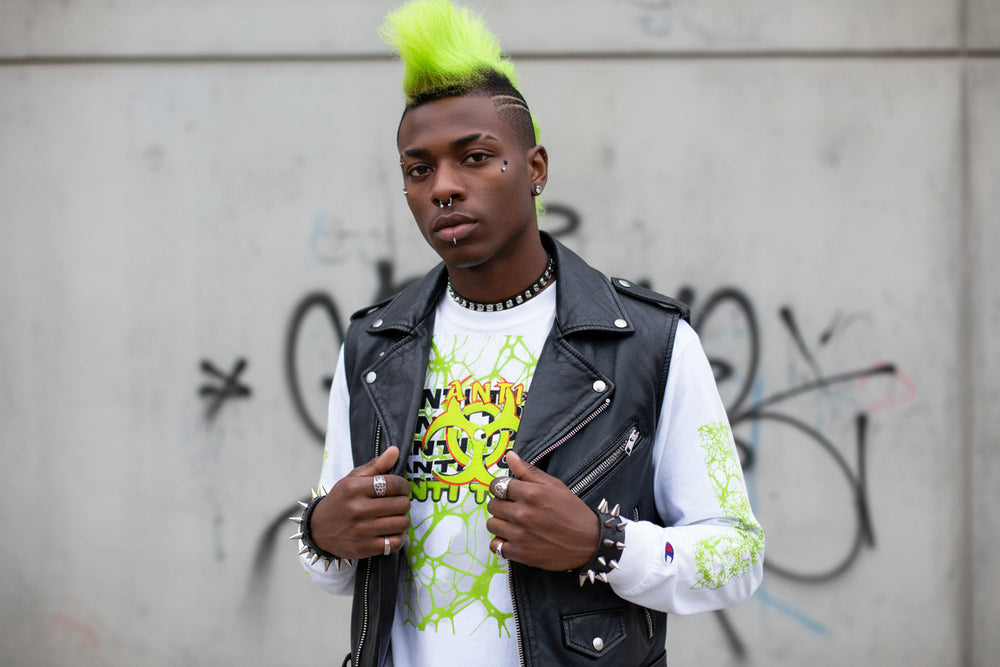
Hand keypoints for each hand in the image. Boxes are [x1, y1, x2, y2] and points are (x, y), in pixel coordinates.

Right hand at [309, 447, 409, 558]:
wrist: (318, 529)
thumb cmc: (340, 501)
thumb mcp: (352, 479)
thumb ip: (376, 465)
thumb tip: (395, 450)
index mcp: (354, 488)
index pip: (393, 484)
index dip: (404, 486)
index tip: (402, 489)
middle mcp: (357, 509)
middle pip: (401, 505)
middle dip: (403, 503)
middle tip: (397, 504)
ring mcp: (361, 530)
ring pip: (401, 523)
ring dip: (402, 520)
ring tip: (394, 517)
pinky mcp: (364, 548)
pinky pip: (395, 543)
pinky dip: (398, 538)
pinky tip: (391, 532)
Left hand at [486, 451, 598, 570]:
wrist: (588, 542)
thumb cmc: (572, 511)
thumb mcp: (554, 485)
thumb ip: (528, 471)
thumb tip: (509, 455)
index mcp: (530, 494)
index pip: (498, 486)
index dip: (501, 487)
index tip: (507, 491)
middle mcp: (522, 514)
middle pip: (492, 505)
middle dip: (500, 503)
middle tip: (514, 507)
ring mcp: (519, 535)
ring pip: (491, 524)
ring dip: (500, 522)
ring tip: (514, 523)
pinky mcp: (520, 554)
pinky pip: (495, 546)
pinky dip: (501, 542)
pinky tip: (512, 538)